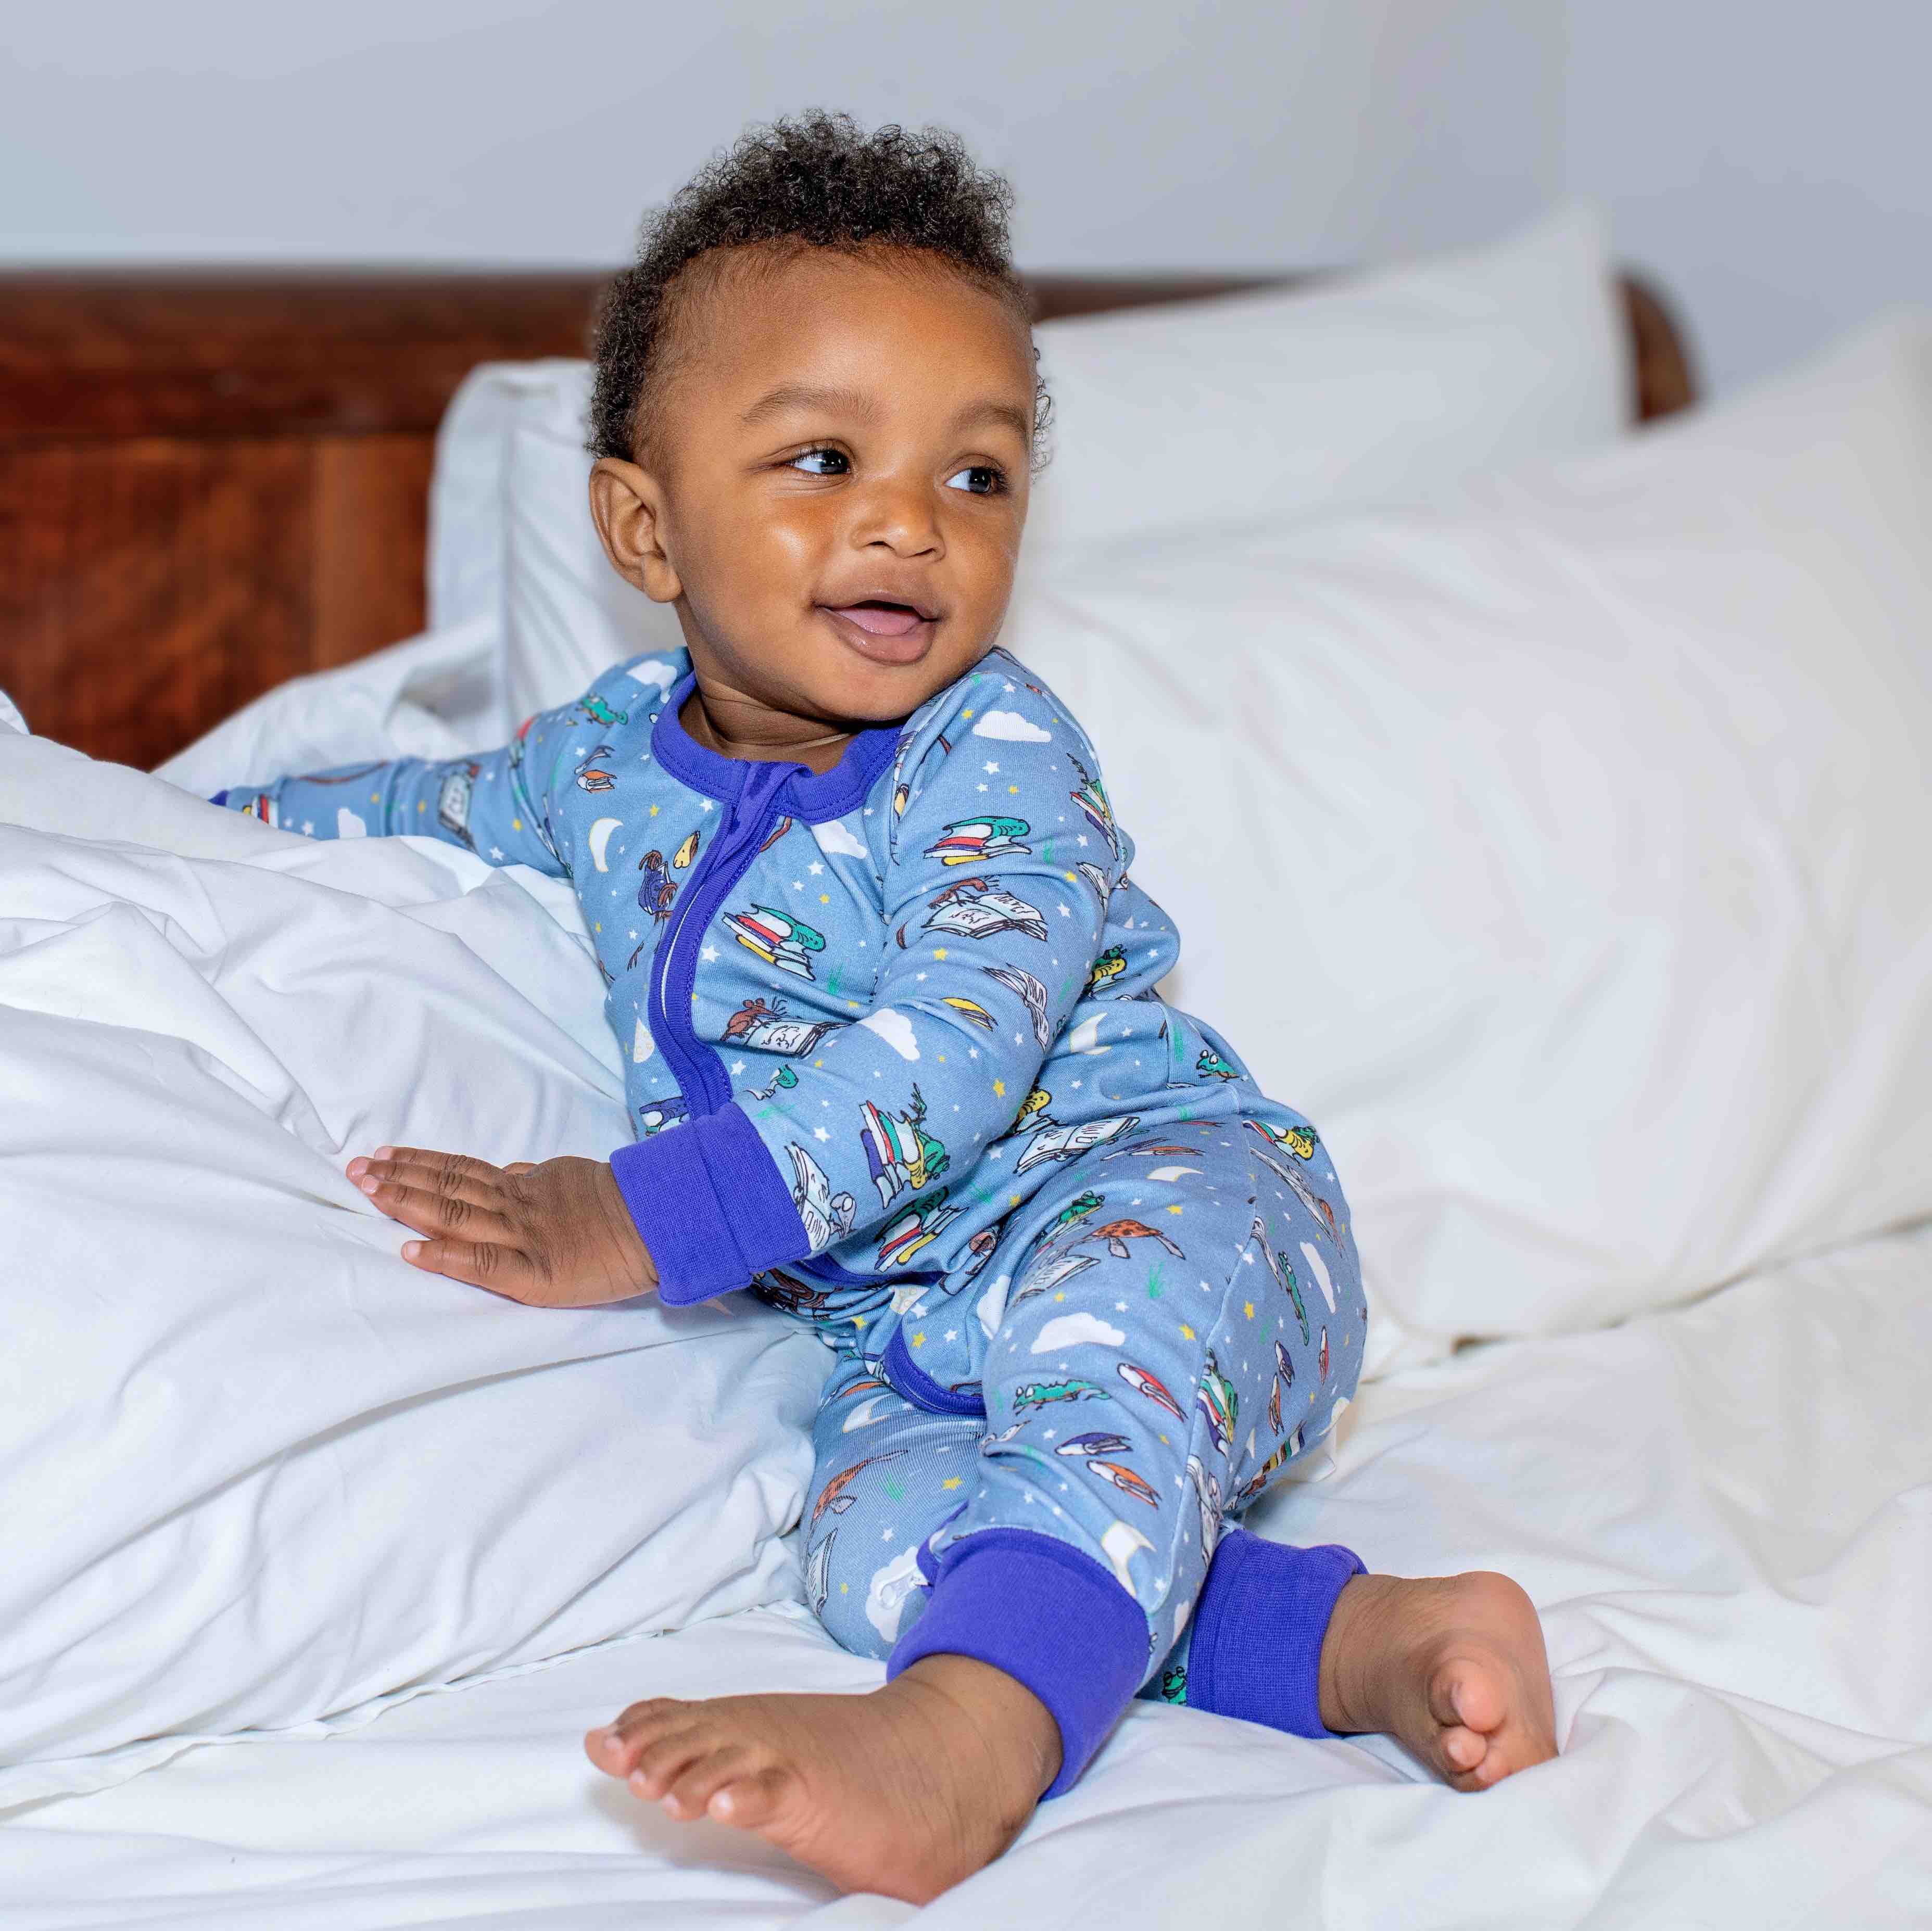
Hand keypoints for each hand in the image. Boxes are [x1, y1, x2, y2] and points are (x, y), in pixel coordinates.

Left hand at [346, 1146, 656, 1307]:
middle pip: (447, 1186)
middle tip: (354, 1169)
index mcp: (524, 1186)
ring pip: (456, 1214)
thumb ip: (537, 1178)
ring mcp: (522, 1237)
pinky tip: (411, 1251)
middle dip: (397, 1178)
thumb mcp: (572, 1178)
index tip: (383, 1155)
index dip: (419, 1162)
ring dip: (407, 1204)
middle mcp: (515, 1207)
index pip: (461, 1169)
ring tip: (368, 1193)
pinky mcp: (535, 1274)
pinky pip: (483, 1262)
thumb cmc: (621, 1205)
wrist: (661, 1222)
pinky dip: (445, 1257)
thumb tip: (512, 1171)